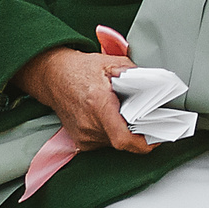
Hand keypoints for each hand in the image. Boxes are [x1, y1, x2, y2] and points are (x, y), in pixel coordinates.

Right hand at [16, 46, 149, 153]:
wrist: (52, 76)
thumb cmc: (79, 69)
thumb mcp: (111, 63)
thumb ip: (134, 74)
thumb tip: (154, 84)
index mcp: (98, 104)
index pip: (123, 138)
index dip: (143, 144)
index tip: (156, 140)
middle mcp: (89, 124)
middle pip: (122, 140)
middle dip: (137, 132)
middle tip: (146, 119)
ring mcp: (83, 135)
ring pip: (114, 142)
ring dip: (123, 131)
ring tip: (124, 113)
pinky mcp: (80, 140)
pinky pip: (104, 142)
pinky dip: (111, 132)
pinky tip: (111, 117)